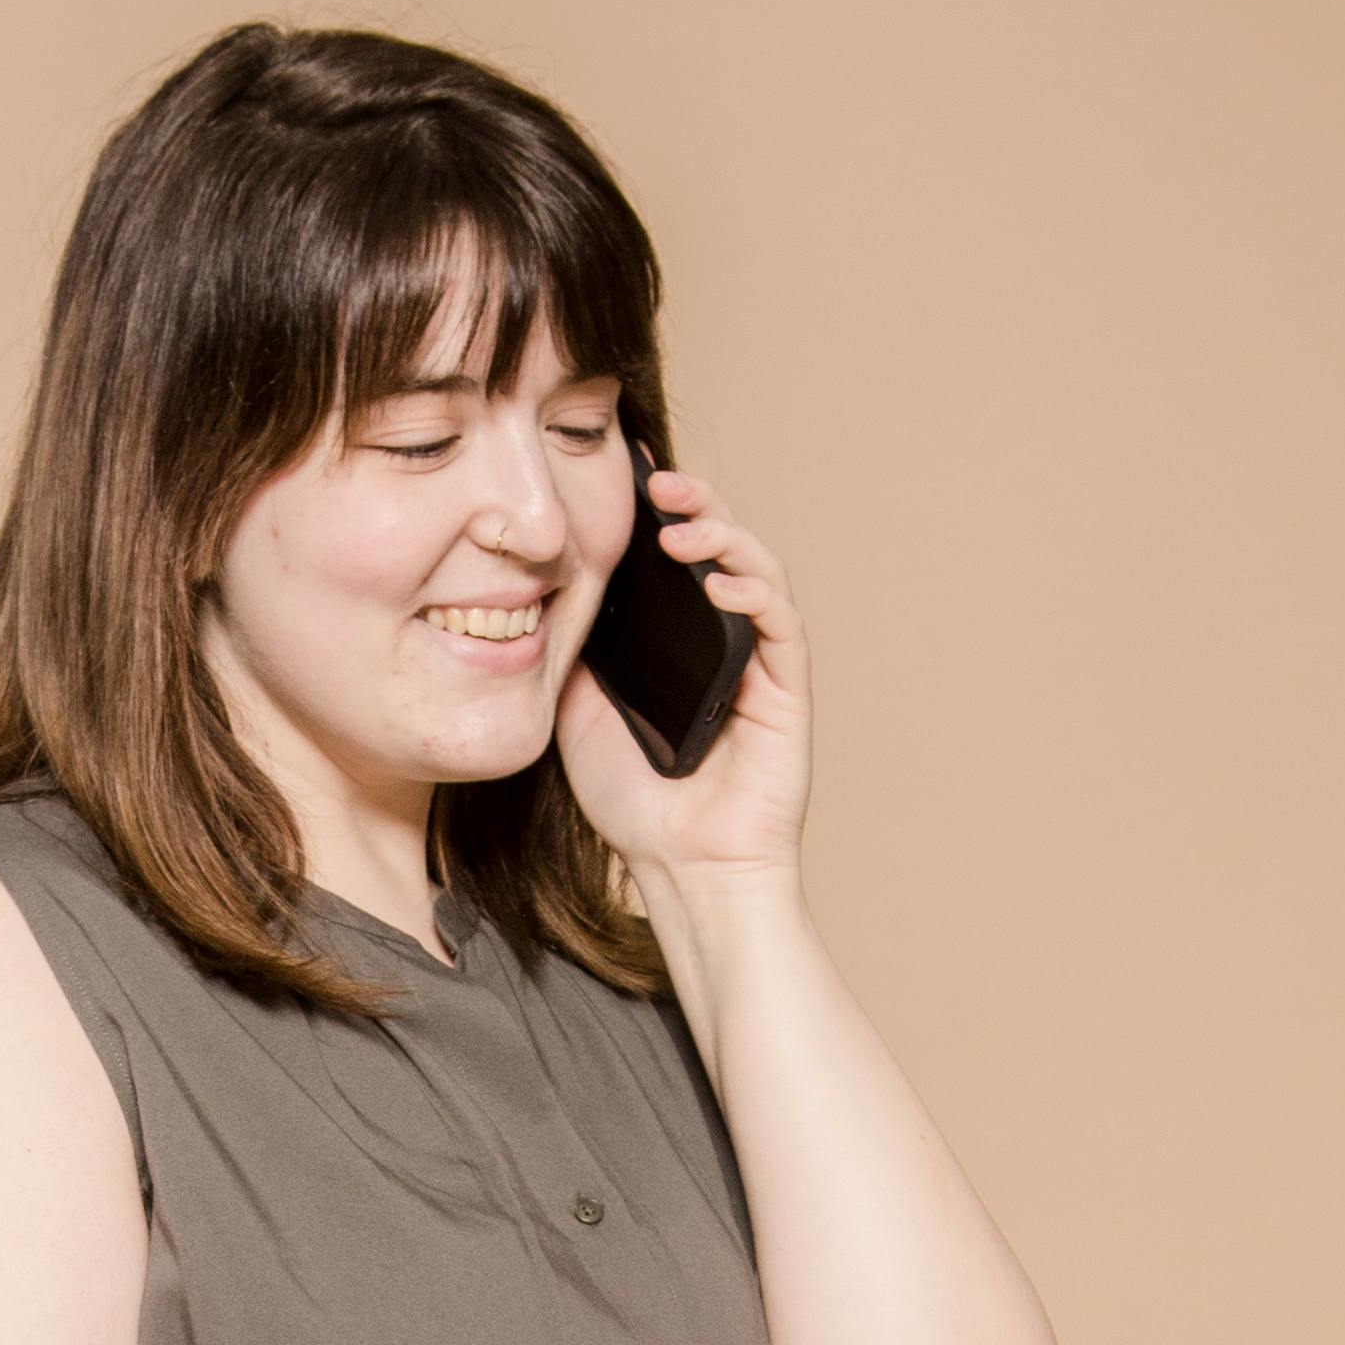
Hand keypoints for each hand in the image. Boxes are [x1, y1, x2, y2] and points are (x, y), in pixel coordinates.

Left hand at [554, 461, 815, 894]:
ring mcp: (760, 662)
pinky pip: (779, 623)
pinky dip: (752, 592)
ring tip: (678, 521)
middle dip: (694, 504)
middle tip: (657, 481)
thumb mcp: (578, 713)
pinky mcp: (787, 690)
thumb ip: (579, 653)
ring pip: (756, 570)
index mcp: (682, 642)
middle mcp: (725, 642)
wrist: (677, 869)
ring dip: (722, 534)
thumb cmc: (633, 806)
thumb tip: (556, 586)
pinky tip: (716, 582)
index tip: (630, 474)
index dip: (661, 510)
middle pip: (722, 548)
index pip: (678, 558)